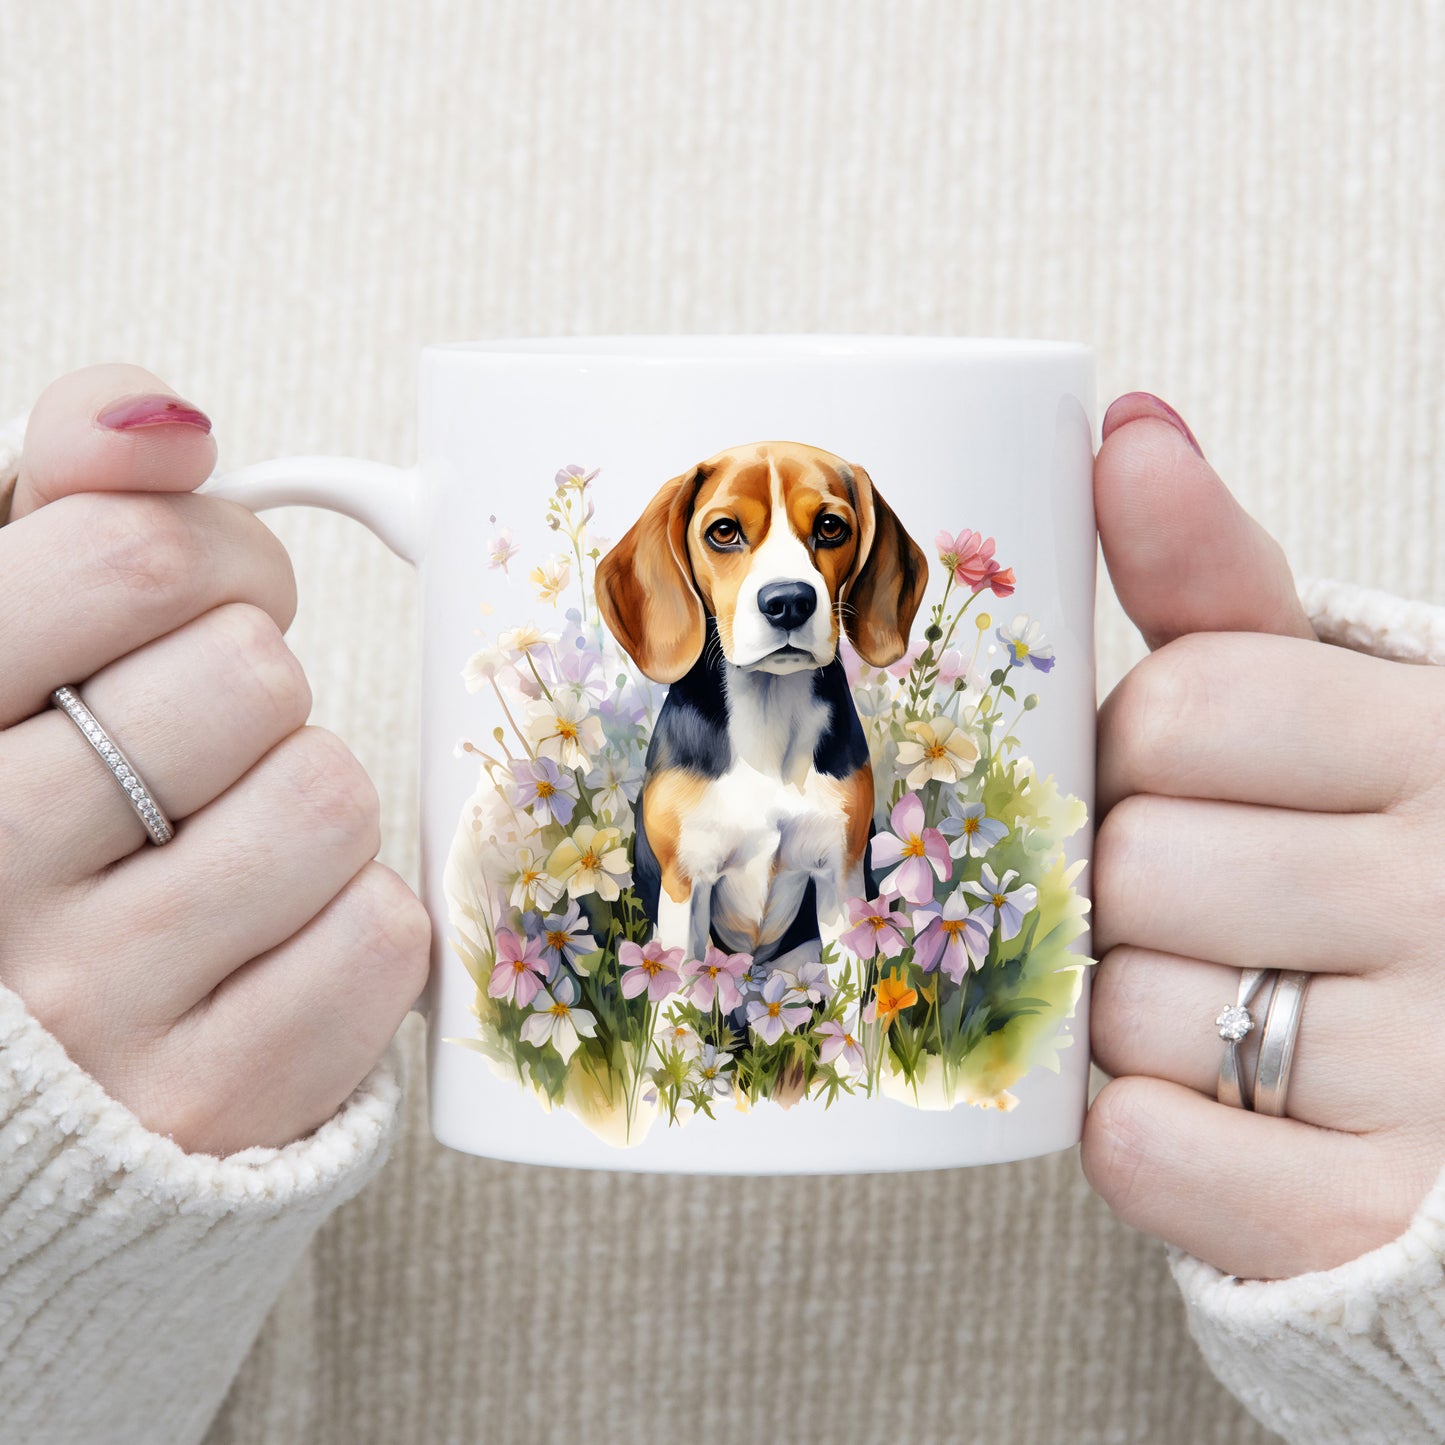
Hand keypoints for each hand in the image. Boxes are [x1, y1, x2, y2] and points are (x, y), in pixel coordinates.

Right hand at [0, 364, 428, 1154]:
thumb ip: (69, 501)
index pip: (131, 559)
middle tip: (204, 742)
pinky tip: (265, 942)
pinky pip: (380, 936)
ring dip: (305, 803)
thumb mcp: (9, 636)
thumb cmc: (34, 809)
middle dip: (254, 687)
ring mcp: (94, 1007)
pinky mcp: (212, 1102)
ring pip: (328, 797)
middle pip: (251, 675)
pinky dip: (352, 923)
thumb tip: (167, 419)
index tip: (201, 599)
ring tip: (223, 847)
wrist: (34, 1067)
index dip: (215, 557)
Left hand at [1081, 392, 1444, 1280]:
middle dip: (1124, 880)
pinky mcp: (1367, 1214)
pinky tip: (1193, 1103)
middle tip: (1184, 898)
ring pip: (1129, 1010)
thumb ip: (1216, 580)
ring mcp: (1433, 1070)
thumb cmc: (1364, 850)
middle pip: (1139, 860)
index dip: (1137, 746)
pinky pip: (1147, 1151)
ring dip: (1124, 1008)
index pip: (1186, 704)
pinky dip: (1136, 1132)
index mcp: (1437, 742)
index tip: (1172, 772)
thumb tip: (1127, 426)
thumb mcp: (1323, 700)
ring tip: (1211, 997)